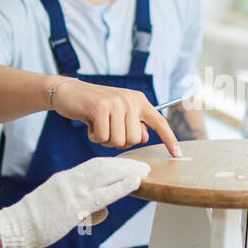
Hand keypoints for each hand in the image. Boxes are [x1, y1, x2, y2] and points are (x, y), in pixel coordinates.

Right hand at [0, 157, 150, 247]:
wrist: (14, 226)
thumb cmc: (32, 220)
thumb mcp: (55, 204)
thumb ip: (76, 203)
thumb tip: (96, 210)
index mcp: (65, 179)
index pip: (94, 166)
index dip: (114, 164)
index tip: (128, 165)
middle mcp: (70, 180)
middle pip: (103, 166)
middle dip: (125, 164)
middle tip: (143, 165)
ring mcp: (73, 191)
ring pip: (106, 174)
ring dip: (127, 171)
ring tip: (144, 171)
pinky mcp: (75, 205)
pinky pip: (104, 193)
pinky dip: (122, 185)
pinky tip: (135, 182)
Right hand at [51, 79, 181, 156]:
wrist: (69, 92)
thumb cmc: (95, 107)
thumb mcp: (119, 113)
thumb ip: (134, 124)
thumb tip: (144, 137)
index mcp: (139, 100)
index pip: (159, 122)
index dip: (170, 139)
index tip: (178, 155)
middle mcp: (131, 100)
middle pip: (135, 140)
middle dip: (119, 140)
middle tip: (107, 128)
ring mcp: (116, 103)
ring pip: (119, 141)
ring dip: (105, 139)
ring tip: (98, 124)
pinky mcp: (100, 108)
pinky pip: (102, 137)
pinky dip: (93, 136)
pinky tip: (89, 123)